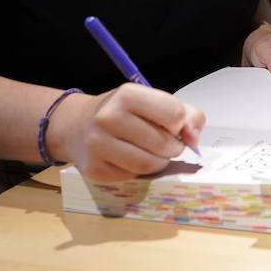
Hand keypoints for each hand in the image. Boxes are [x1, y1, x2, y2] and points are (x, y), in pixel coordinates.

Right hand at [45, 84, 204, 182]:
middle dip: (173, 148)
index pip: (173, 113)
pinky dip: (139, 171)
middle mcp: (108, 117)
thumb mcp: (151, 101)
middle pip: (162, 143)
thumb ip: (185, 114)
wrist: (77, 126)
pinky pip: (132, 176)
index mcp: (126, 95)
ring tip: (155, 154)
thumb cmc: (121, 113)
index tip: (174, 126)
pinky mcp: (94, 168)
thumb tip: (194, 138)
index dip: (181, 124)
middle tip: (168, 145)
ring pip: (148, 164)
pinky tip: (132, 160)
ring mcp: (98, 144)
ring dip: (160, 162)